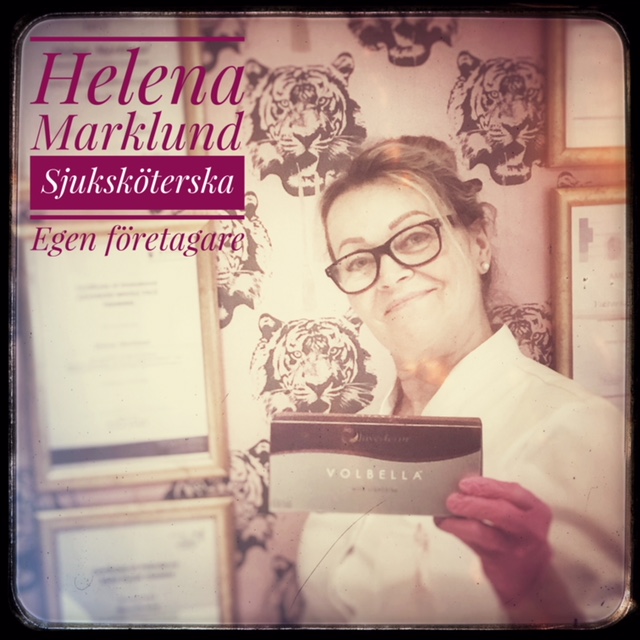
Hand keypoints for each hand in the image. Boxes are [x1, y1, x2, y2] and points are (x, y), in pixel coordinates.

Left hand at [434, 476, 552, 606]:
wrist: (530, 572)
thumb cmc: (520, 533)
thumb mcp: (520, 513)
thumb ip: (497, 497)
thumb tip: (465, 481)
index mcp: (537, 511)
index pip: (514, 493)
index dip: (487, 486)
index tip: (465, 483)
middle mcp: (530, 531)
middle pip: (501, 514)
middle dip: (473, 504)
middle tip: (452, 499)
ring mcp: (516, 550)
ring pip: (486, 534)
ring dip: (461, 522)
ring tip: (446, 513)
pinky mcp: (499, 564)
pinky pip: (473, 546)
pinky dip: (457, 532)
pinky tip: (445, 524)